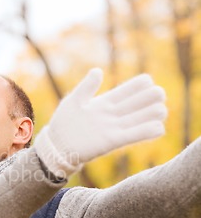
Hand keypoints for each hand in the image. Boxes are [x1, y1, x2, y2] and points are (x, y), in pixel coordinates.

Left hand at [34, 68, 166, 177]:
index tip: (147, 81)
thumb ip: (87, 87)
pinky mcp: (112, 142)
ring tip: (159, 111)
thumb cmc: (63, 123)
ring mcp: (114, 128)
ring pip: (141, 118)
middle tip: (158, 96)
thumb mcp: (73, 101)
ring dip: (154, 113)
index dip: (141, 84)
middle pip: (140, 102)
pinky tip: (158, 128)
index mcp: (106, 102)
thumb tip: (98, 71)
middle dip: (153, 97)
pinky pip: (133, 136)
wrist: (56, 146)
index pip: (129, 90)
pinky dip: (147, 132)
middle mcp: (113, 114)